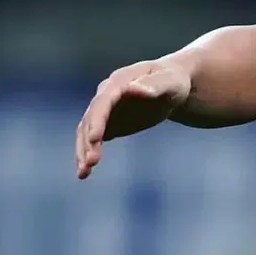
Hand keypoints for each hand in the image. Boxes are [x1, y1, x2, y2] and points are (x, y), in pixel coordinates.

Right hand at [74, 59, 192, 179]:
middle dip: (88, 140)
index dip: (98, 120)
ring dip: (83, 151)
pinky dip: (87, 154)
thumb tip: (132, 89)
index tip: (95, 139)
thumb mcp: (170, 81)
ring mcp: (104, 110)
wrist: (170, 86)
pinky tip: (85, 172)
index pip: (104, 101)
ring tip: (84, 173)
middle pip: (91, 119)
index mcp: (119, 82)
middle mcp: (105, 95)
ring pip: (86, 131)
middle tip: (91, 163)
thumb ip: (154, 85)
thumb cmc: (173, 81)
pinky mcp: (107, 124)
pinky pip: (92, 140)